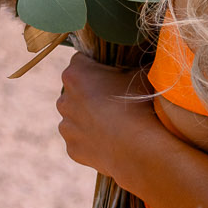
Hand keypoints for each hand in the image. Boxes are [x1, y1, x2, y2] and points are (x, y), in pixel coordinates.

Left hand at [56, 52, 164, 183]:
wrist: (137, 148)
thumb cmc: (139, 105)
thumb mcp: (142, 73)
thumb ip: (134, 64)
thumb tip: (143, 59)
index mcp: (75, 74)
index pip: (81, 60)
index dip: (99, 65)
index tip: (113, 72)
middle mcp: (64, 99)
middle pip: (75, 90)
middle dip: (91, 92)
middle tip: (116, 98)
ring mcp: (66, 126)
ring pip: (76, 116)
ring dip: (90, 116)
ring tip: (116, 122)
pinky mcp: (72, 148)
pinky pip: (81, 139)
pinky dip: (93, 139)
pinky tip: (112, 140)